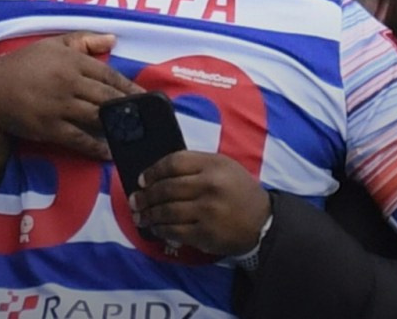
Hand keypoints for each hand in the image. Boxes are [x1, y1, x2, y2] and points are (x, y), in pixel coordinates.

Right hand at [0, 31, 143, 170]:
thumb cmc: (24, 66)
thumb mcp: (52, 45)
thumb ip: (83, 40)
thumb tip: (113, 39)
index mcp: (72, 60)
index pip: (108, 74)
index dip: (129, 87)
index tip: (146, 97)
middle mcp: (69, 82)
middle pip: (107, 96)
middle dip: (129, 108)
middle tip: (148, 118)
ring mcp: (60, 106)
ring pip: (97, 117)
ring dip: (117, 126)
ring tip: (135, 134)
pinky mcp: (50, 127)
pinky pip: (79, 138)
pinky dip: (96, 146)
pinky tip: (109, 151)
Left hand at [129, 151, 270, 256]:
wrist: (262, 221)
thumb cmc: (238, 190)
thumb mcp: (223, 167)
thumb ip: (195, 165)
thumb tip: (158, 173)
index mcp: (213, 165)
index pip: (174, 162)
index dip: (153, 171)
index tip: (142, 179)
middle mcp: (209, 186)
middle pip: (166, 188)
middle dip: (145, 196)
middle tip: (134, 200)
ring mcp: (207, 211)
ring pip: (166, 211)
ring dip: (148, 214)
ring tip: (139, 216)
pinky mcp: (205, 233)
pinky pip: (174, 230)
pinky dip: (160, 229)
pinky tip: (155, 228)